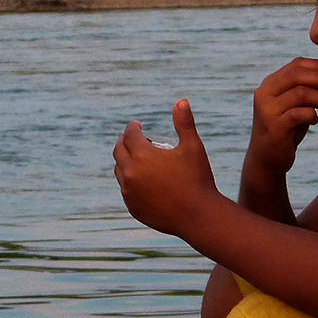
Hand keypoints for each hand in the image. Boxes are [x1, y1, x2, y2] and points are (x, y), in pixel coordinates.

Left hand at [113, 99, 220, 237]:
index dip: (133, 128)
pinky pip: (126, 189)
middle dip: (124, 142)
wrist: (199, 216)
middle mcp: (131, 173)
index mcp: (142, 155)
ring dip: (124, 162)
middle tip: (131, 139)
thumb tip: (181, 101)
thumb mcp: (193, 147)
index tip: (137, 126)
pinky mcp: (133, 207)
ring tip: (134, 159)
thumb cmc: (198, 179)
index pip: (130, 135)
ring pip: (119, 171)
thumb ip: (184, 123)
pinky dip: (129, 181)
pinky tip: (138, 180)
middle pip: (119, 151)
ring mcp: (129, 192)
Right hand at [246, 58, 317, 178]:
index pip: (296, 64)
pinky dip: (313, 115)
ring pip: (302, 92)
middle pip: (298, 74)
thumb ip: (305, 88)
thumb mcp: (294, 104)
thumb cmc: (286, 129)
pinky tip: (315, 120)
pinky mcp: (274, 126)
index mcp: (270, 84)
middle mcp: (265, 93)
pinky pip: (301, 113)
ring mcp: (268, 109)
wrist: (267, 159)